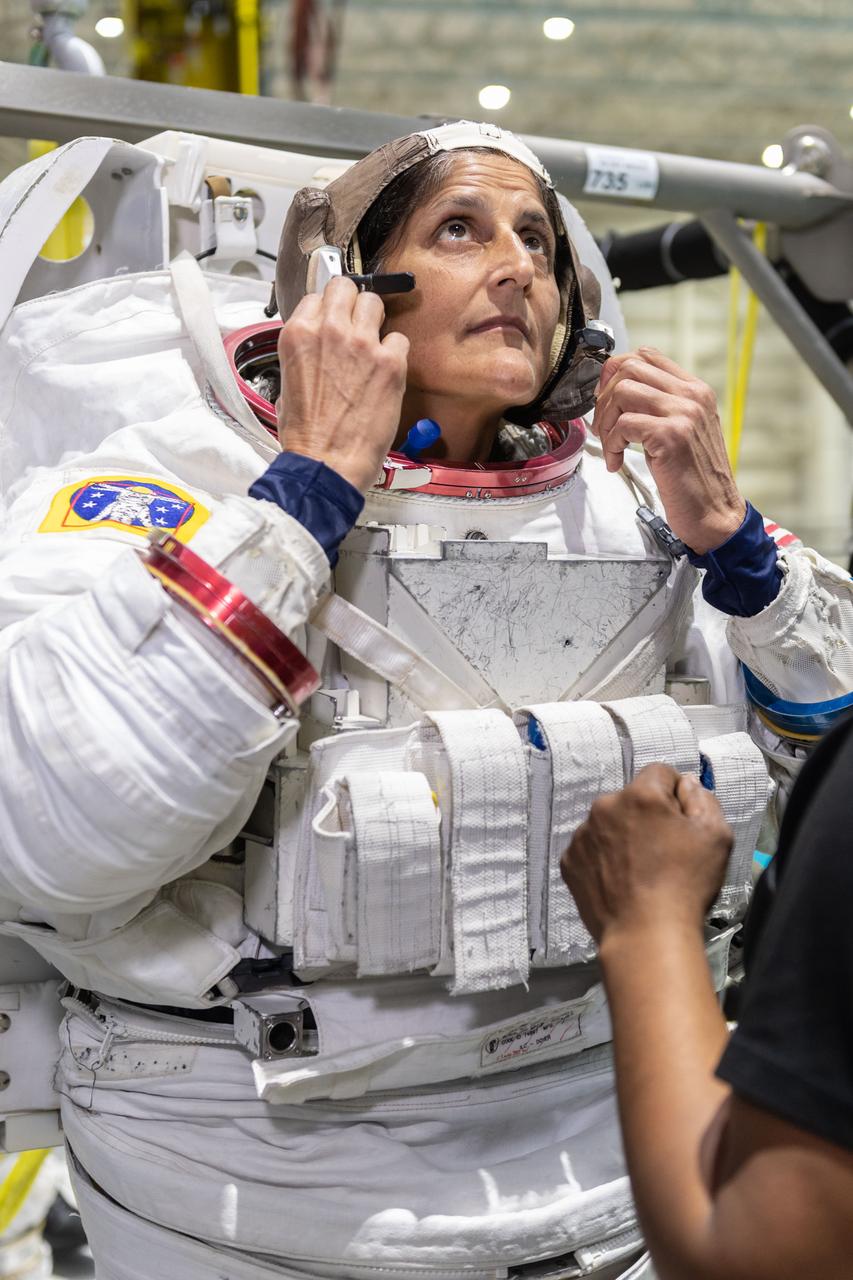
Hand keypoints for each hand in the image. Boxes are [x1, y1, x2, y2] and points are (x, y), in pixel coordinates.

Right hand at [277, 276, 408, 493]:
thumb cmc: (307, 436)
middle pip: (346, 287)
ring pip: (375, 303)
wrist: (327, 464)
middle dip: (352, 303)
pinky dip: (396, 352)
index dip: (328, 309)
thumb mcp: (287, 384)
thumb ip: (305, 354)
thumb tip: (319, 348)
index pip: (317, 296)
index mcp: (298, 336)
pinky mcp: (390, 362)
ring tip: (373, 346)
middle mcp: (329, 331)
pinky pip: (400, 338)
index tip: (334, 319)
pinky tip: (386, 372)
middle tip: (357, 323)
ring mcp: (361, 344)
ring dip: (375, 321)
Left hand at [560, 764, 732, 944]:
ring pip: (609, 824)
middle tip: (664, 852)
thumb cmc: (685, 885)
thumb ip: (702, 799)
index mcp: (641, 795)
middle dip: (648, 816)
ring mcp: (582, 835)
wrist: (645, 936)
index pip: (660, 773)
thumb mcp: (716, 835)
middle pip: (632, 799)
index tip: (682, 822)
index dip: (676, 794)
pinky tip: (621, 882)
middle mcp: (604, 807)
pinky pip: (591, 849)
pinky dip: (604, 859)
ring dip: (623, 836)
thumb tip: (686, 784)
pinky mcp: (570, 861)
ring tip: (641, 872)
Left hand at [592, 347, 745, 553]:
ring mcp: (683, 413)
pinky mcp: (671, 436)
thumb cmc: (694, 478)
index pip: (646, 355)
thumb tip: (617, 391)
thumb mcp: (683, 431)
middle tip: (604, 427)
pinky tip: (617, 462)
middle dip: (604, 397)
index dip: (616, 373)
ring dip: (606, 421)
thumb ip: (660, 406)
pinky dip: (611, 445)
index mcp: (695, 390)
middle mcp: (692, 396)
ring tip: (612, 446)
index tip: (607, 401)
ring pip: (622, 391)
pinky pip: (623, 424)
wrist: (715, 513)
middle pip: (629, 368)